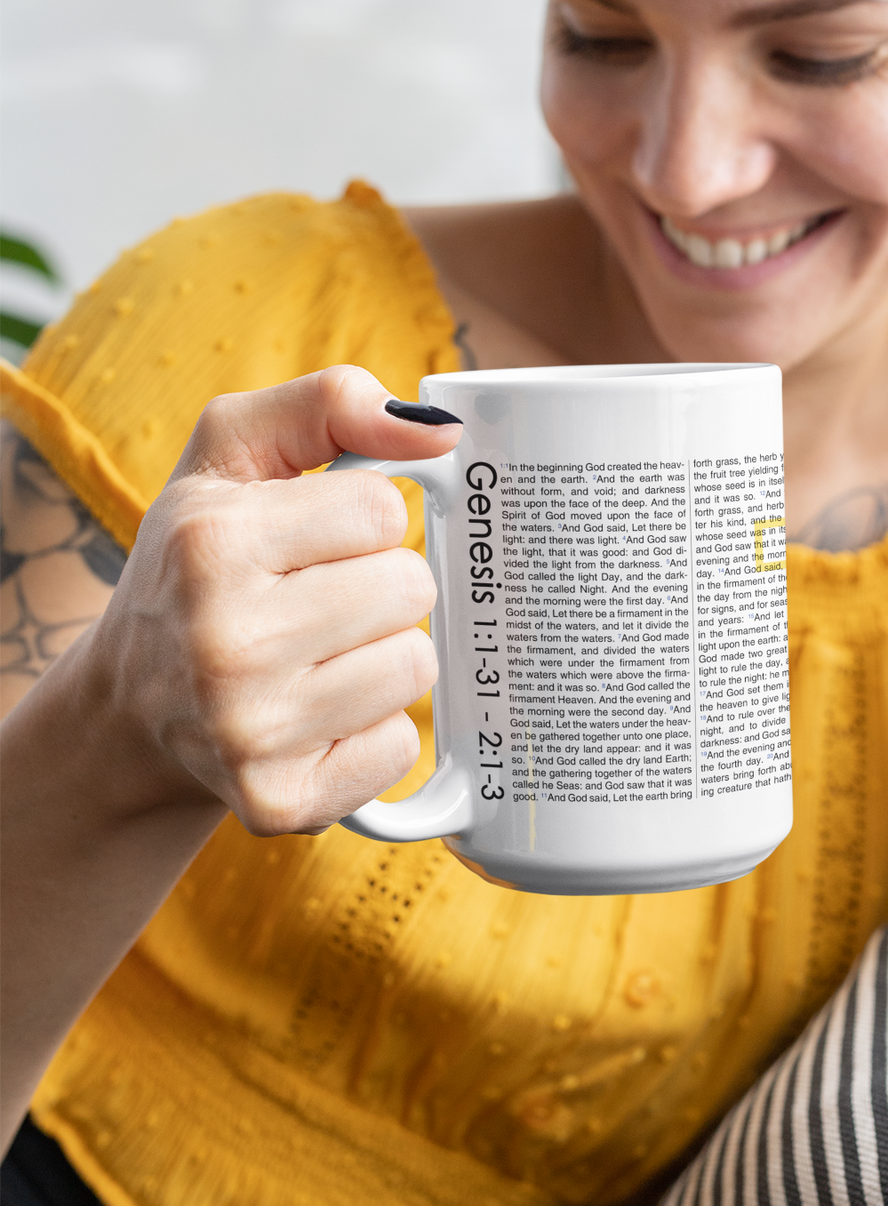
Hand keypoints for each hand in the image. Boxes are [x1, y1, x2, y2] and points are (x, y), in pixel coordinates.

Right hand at [83, 365, 461, 835]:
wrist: (130, 704)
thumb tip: (439, 430)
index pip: (383, 509)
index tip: (313, 540)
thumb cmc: (196, 563)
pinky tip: (316, 716)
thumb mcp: (231, 453)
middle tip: (315, 600)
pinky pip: (400, 746)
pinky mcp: (280, 801)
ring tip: (316, 656)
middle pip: (409, 587)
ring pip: (414, 666)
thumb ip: (329, 404)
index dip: (360, 519)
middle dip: (377, 586)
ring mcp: (250, 732)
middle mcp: (224, 641)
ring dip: (380, 655)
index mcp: (212, 543)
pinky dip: (372, 730)